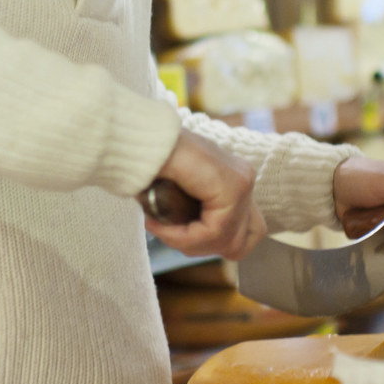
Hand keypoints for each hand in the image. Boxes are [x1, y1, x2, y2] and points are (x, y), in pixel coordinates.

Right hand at [145, 129, 265, 259]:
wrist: (138, 137)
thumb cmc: (149, 161)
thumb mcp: (175, 192)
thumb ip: (189, 211)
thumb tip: (193, 242)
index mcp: (236, 179)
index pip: (240, 232)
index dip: (202, 242)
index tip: (164, 228)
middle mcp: (245, 179)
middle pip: (243, 241)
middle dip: (204, 247)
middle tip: (171, 233)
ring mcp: (243, 182)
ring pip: (230, 243)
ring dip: (189, 243)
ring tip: (160, 227)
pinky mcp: (233, 187)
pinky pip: (214, 232)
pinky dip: (183, 236)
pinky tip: (157, 224)